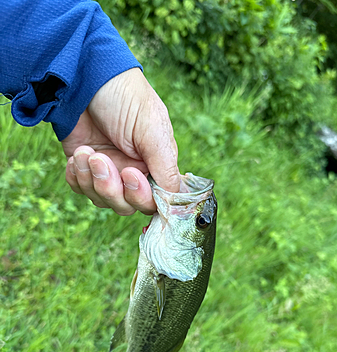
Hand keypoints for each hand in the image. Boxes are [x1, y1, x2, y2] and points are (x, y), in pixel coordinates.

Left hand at [62, 68, 179, 214]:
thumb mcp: (152, 128)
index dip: (142, 196)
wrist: (82, 76)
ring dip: (92, 179)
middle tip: (101, 159)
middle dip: (112, 187)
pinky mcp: (85, 168)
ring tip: (86, 152)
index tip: (131, 173)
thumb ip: (165, 165)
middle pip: (127, 205)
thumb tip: (176, 199)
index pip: (156, 200)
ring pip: (103, 200)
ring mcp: (109, 171)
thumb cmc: (124, 96)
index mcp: (156, 163)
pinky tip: (76, 156)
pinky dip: (77, 177)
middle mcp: (134, 171)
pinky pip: (82, 189)